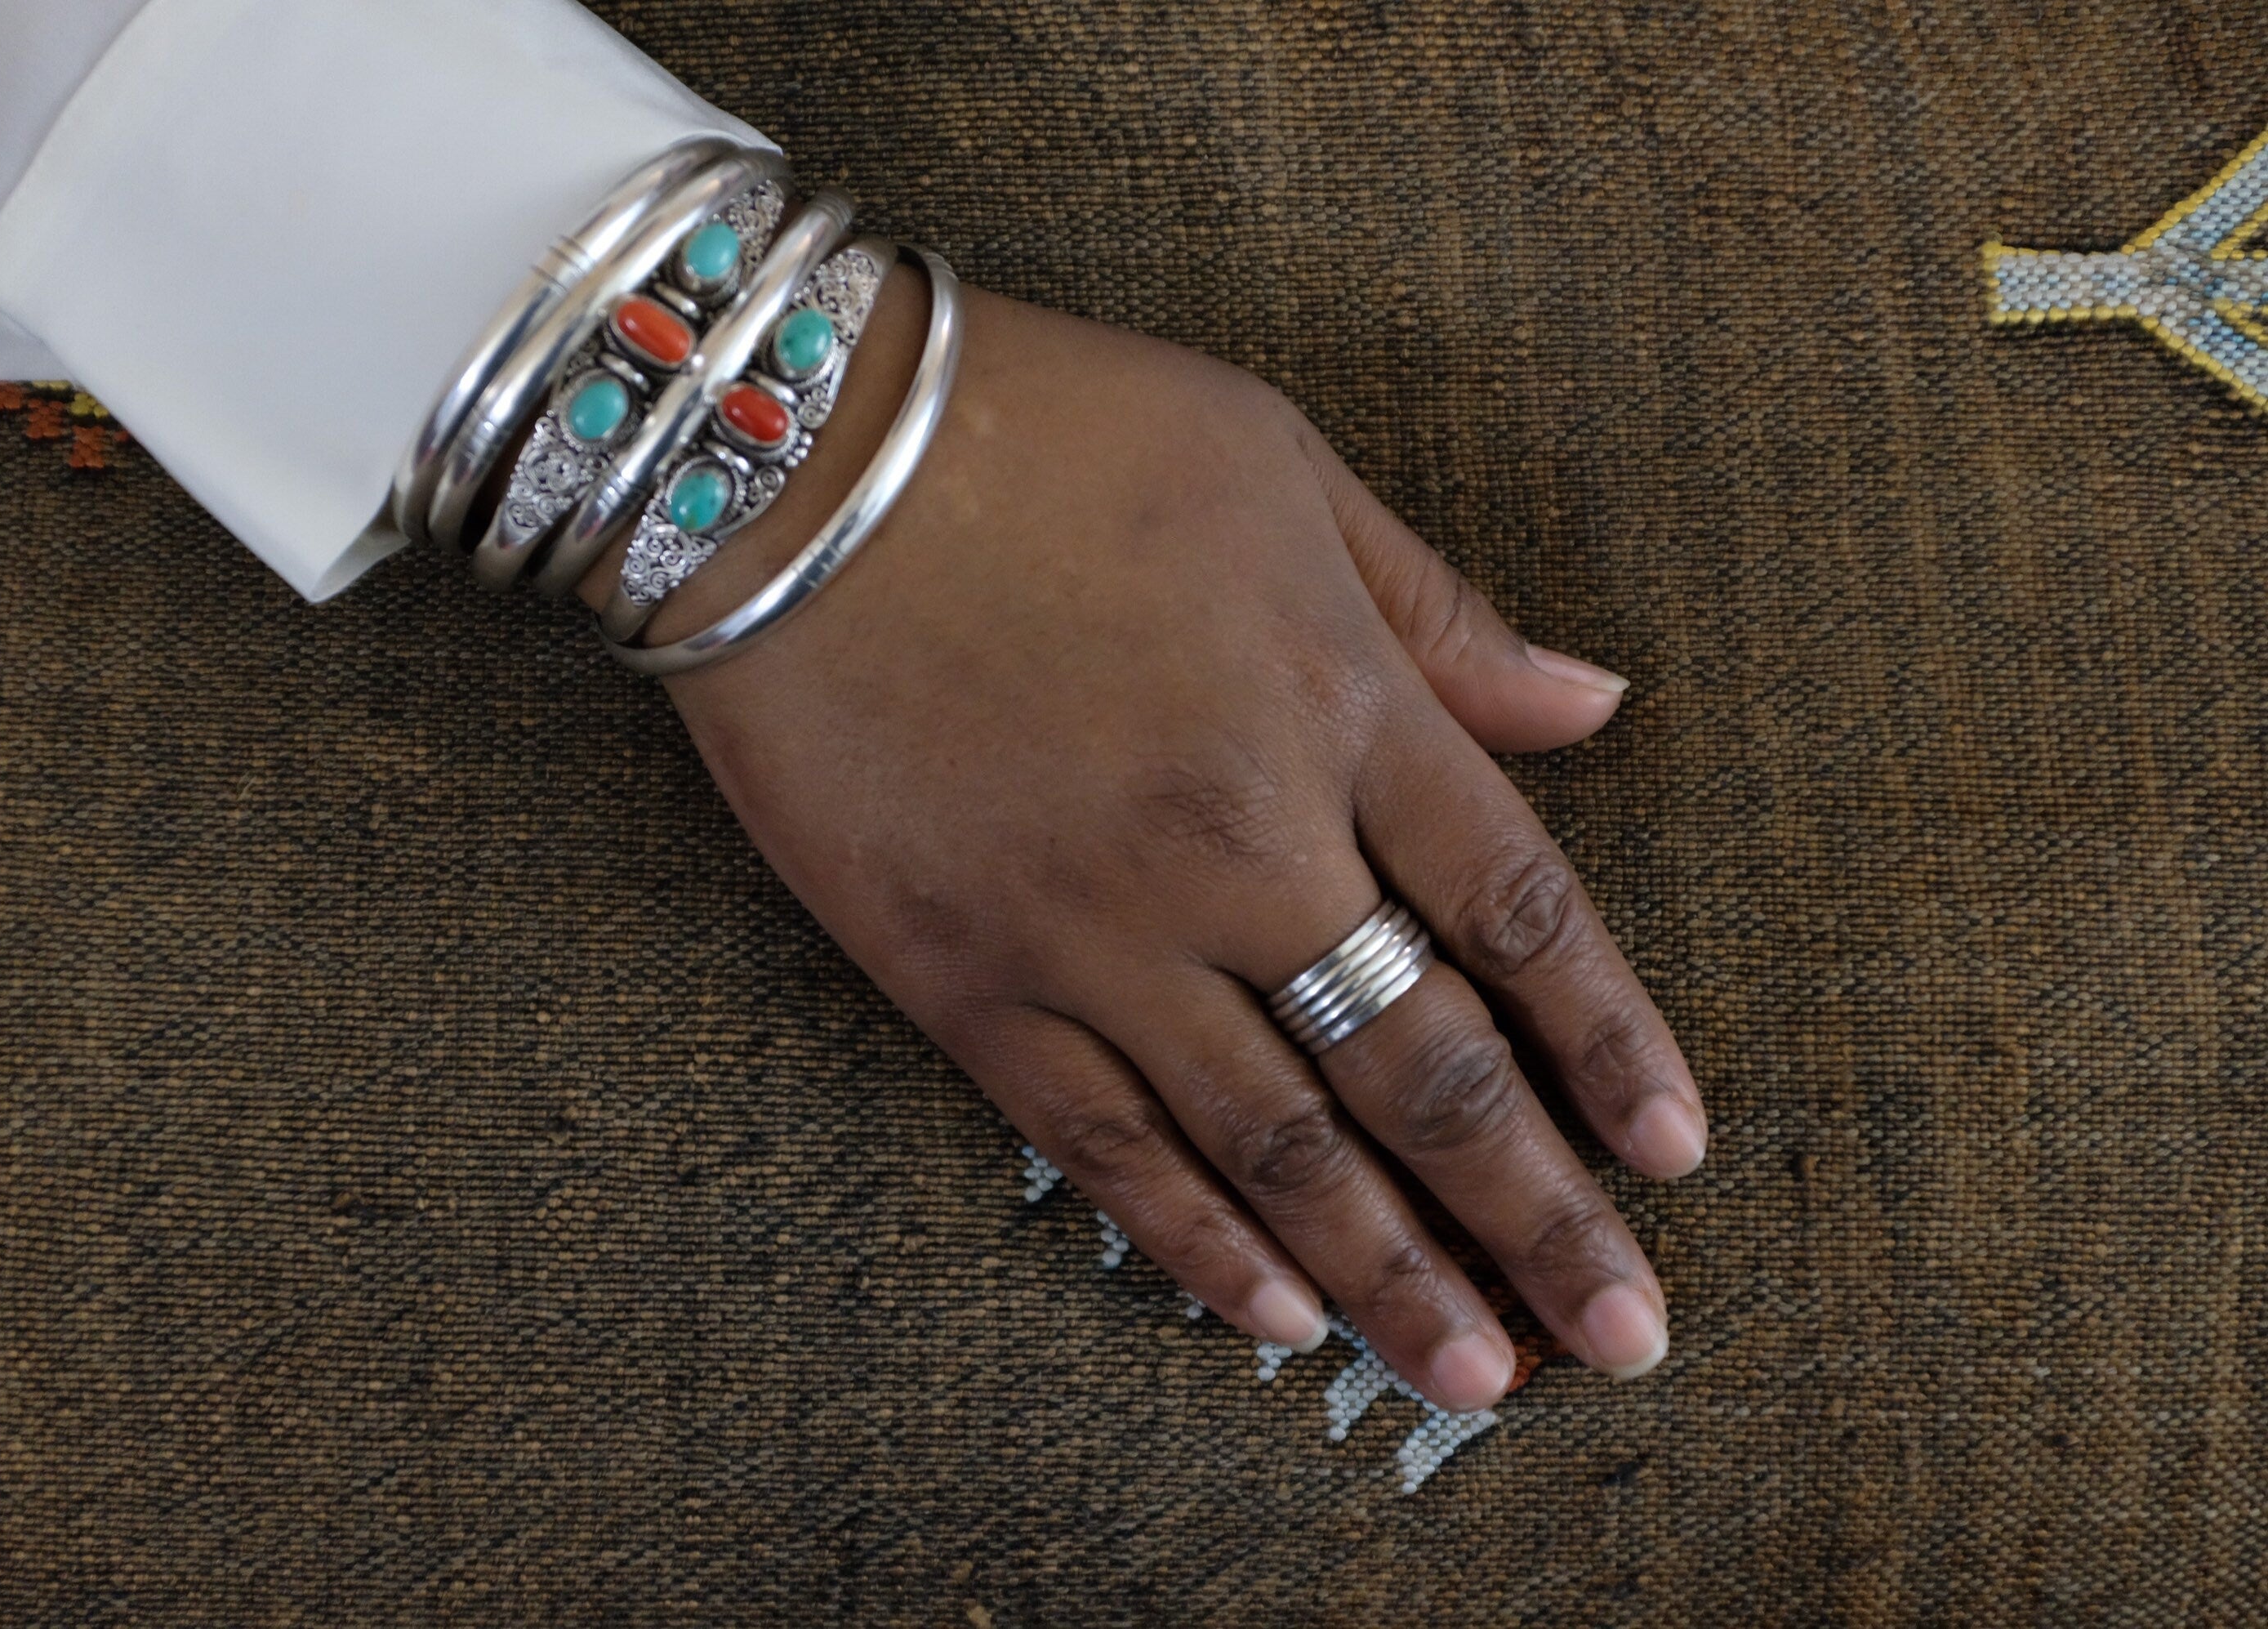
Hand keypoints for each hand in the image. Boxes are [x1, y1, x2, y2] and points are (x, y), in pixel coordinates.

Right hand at [600, 269, 1706, 1413]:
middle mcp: (1241, 844)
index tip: (1676, 1150)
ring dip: (1388, 1275)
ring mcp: (1099, 928)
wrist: (781, 455)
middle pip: (1424, 1066)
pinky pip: (1102, 1142)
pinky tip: (1271, 1320)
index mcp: (1338, 705)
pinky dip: (1194, 1239)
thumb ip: (1440, 610)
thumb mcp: (1280, 464)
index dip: (1610, 1045)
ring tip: (1477, 1381)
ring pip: (1275, 1141)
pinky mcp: (965, 979)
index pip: (1520, 915)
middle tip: (1624, 1339)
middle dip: (1537, 1216)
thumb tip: (1593, 704)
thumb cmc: (1046, 427)